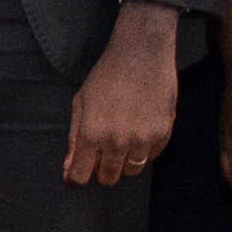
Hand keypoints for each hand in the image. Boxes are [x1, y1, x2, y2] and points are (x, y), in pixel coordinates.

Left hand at [63, 3, 180, 186]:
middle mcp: (117, 141)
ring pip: (131, 171)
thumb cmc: (106, 76)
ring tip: (122, 138)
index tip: (78, 173)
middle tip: (102, 152)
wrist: (142, 53)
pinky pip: (151, 157)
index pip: (80, 176)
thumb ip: (74, 139)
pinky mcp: (163, 133)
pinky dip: (144, 150)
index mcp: (91, 133)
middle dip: (101, 170)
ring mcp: (142, 139)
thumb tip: (68, 170)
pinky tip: (139, 128)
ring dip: (124, 161)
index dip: (76, 178)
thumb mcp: (81, 103)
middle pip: (108, 178)